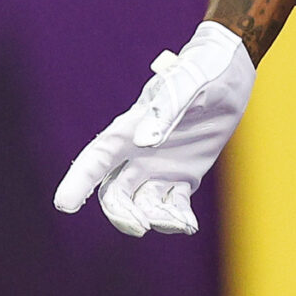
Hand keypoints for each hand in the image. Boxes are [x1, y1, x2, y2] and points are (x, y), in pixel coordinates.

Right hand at [54, 20, 253, 235]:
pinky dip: (178, 218)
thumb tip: (142, 143)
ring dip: (156, 218)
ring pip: (143, 204)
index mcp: (130, 128)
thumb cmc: (202, 69)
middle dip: (121, 213)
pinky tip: (189, 223)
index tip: (64, 204)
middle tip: (141, 226)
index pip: (96, 158)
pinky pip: (173, 205)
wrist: (230, 70)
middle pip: (115, 192)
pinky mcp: (183, 175)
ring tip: (181, 221)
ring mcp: (160, 166)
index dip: (77, 181)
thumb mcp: (188, 86)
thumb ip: (164, 113)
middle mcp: (139, 152)